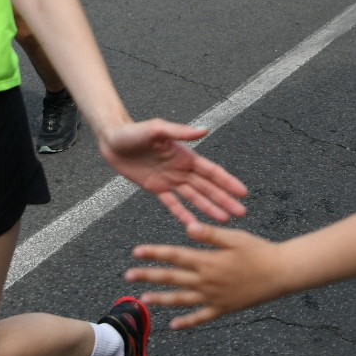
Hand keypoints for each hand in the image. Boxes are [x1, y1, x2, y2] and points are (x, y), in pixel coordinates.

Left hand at [101, 118, 248, 224]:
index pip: (212, 172)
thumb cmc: (134, 131)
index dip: (228, 182)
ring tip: (224, 220)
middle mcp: (182, 169)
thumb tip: (204, 130)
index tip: (243, 192)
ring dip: (210, 209)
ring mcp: (170, 180)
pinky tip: (193, 226)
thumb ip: (179, 132)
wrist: (113, 140)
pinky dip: (183, 215)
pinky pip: (172, 205)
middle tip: (241, 213)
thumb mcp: (157, 129)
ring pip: (195, 198)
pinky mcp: (156, 189)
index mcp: (186, 156)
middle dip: (225, 200)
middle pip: (208, 188)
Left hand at [128, 221, 284, 328]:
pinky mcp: (223, 309)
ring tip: (144, 300)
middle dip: (148, 277)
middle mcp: (206, 281)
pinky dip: (187, 323)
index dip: (154, 253)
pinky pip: (201, 318)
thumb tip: (188, 227)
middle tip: (128, 276)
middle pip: (172, 278)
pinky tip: (173, 326)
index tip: (136, 252)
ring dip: (161, 300)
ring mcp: (213, 297)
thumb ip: (210, 234)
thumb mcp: (235, 237)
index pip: (175, 255)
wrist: (280, 274)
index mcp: (208, 260)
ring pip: (181, 300)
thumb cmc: (259, 251)